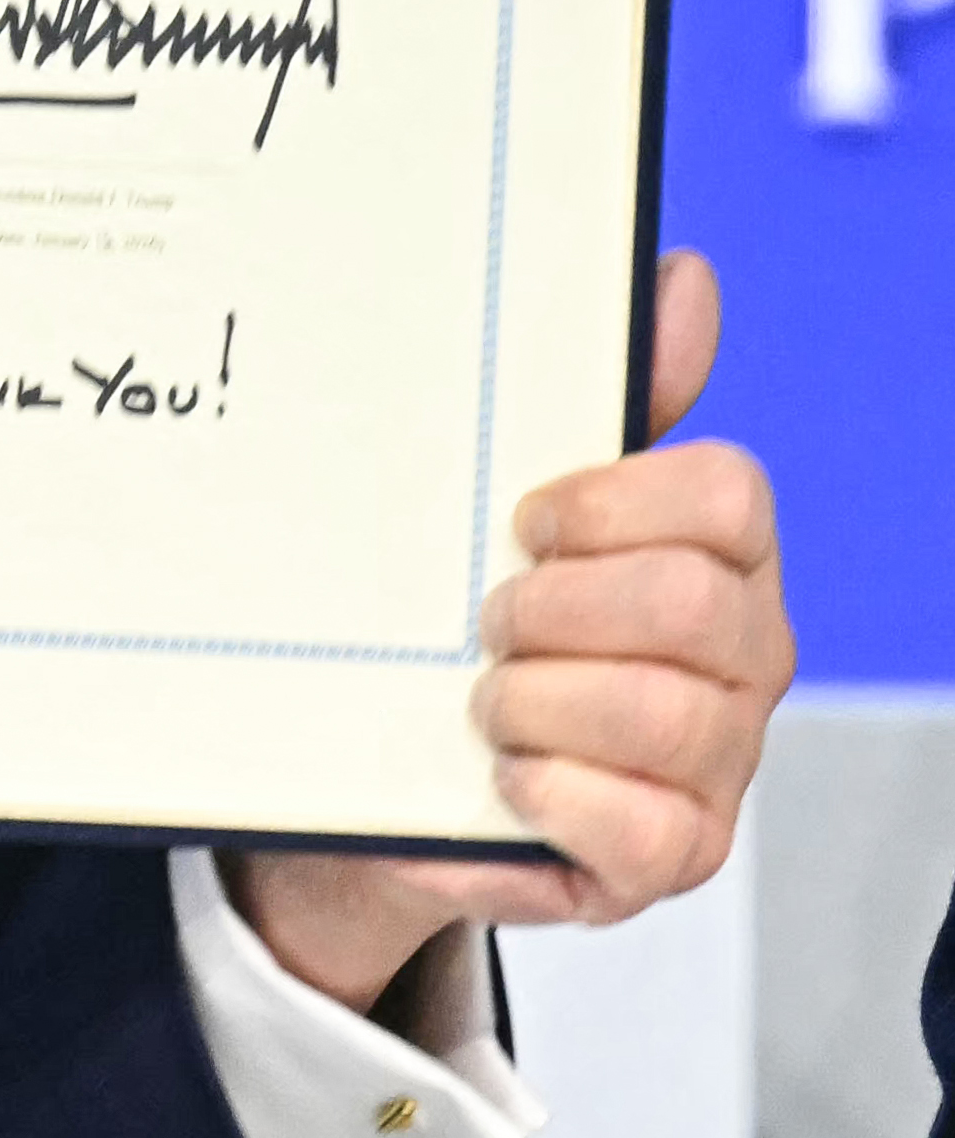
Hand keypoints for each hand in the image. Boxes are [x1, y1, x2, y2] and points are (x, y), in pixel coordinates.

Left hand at [227, 248, 792, 1003]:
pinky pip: (638, 825)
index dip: (612, 501)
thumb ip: (600, 407)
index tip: (523, 520)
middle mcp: (744, 659)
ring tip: (483, 702)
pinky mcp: (672, 857)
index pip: (728, 495)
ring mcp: (719, 764)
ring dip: (537, 701)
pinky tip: (504, 777)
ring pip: (660, 713)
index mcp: (723, 558)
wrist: (393, 782)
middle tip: (487, 622)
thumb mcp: (515, 519)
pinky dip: (551, 794)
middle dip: (556, 607)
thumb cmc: (469, 632)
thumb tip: (682, 279)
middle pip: (690, 603)